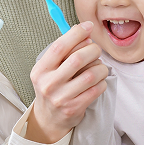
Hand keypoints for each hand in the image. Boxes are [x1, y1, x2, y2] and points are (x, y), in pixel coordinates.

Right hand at [26, 21, 108, 143]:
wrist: (49, 118)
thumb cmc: (52, 87)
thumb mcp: (50, 68)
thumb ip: (64, 52)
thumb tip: (86, 36)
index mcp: (41, 70)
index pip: (59, 46)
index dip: (76, 34)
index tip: (88, 26)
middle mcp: (49, 83)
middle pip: (77, 59)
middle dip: (92, 50)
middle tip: (96, 50)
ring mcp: (62, 97)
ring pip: (91, 75)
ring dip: (101, 67)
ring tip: (100, 67)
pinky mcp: (75, 108)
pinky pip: (97, 89)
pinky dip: (102, 82)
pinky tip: (99, 81)